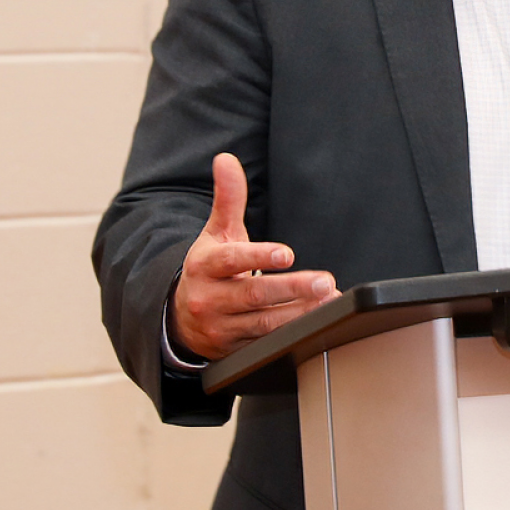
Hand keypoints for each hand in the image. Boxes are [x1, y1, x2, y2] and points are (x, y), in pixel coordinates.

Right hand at [172, 153, 337, 360]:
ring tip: (328, 299)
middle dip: (292, 289)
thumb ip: (228, 199)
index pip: (231, 261)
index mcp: (204, 266)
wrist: (180, 318)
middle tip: (325, 281)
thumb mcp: (215, 234)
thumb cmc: (208, 269)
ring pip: (264, 323)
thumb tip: (226, 160)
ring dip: (300, 312)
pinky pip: (267, 343)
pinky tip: (317, 322)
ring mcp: (221, 326)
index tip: (287, 254)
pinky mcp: (234, 349)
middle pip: (254, 294)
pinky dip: (292, 333)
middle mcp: (209, 298)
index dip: (259, 257)